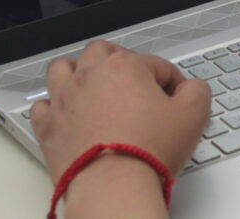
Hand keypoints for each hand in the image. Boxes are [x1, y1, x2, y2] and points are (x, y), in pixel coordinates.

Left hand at [31, 41, 210, 212]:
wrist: (113, 187)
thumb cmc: (147, 151)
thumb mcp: (193, 116)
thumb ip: (197, 91)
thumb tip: (192, 87)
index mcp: (125, 66)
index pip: (155, 64)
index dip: (171, 81)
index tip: (176, 98)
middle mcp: (90, 75)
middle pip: (102, 51)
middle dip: (119, 62)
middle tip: (133, 83)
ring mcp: (65, 99)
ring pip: (63, 68)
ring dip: (77, 73)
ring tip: (91, 87)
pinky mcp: (49, 125)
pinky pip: (42, 104)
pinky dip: (53, 106)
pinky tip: (66, 114)